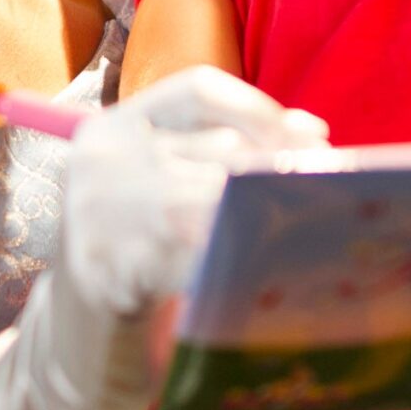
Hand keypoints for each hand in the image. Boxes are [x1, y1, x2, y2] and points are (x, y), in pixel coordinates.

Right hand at [62, 66, 328, 316]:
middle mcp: (102, 159)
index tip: (315, 137)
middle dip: (281, 169)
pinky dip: (238, 258)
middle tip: (332, 189)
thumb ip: (225, 145)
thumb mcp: (166, 179)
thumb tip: (312, 129)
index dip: (261, 107)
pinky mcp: (109, 268)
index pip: (197, 90)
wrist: (78, 319)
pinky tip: (268, 265)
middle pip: (218, 147)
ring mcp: (101, 214)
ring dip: (267, 214)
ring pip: (214, 202)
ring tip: (311, 228)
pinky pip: (197, 257)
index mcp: (113, 126)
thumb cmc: (139, 239)